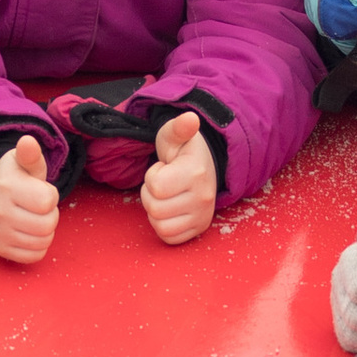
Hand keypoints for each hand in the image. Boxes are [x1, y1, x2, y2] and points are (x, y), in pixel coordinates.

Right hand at [0, 134, 59, 264]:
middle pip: (48, 224)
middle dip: (50, 215)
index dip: (50, 196)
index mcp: (6, 186)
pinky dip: (38, 246)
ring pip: (43, 242)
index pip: (48, 201)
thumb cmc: (16, 177)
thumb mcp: (24, 162)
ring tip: (33, 217)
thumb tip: (28, 142)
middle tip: (38, 207)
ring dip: (45, 231)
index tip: (39, 190)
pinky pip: (35, 256)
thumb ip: (31, 154)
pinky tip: (28, 232)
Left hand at [140, 109, 217, 244]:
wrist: (205, 166)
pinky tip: (169, 210)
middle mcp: (203, 198)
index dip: (151, 177)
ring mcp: (202, 216)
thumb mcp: (175, 135)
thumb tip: (190, 119)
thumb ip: (178, 128)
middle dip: (150, 194)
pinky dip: (163, 226)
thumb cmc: (183, 151)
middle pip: (155, 208)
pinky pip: (169, 238)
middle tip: (163, 184)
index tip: (162, 169)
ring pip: (160, 226)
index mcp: (196, 173)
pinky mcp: (199, 229)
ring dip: (155, 211)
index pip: (156, 187)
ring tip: (166, 196)